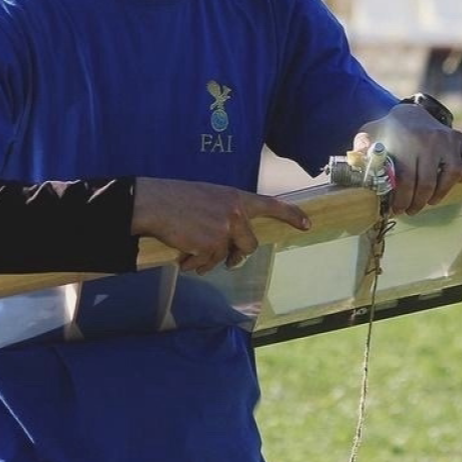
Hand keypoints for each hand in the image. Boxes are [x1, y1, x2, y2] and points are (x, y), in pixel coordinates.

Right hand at [130, 178, 310, 274]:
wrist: (154, 203)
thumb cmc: (176, 200)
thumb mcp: (209, 198)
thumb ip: (226, 214)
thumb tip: (232, 247)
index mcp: (235, 197)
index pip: (270, 204)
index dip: (290, 215)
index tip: (307, 223)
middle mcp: (235, 212)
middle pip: (249, 245)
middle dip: (236, 255)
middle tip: (228, 259)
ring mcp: (225, 228)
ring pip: (225, 257)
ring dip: (208, 259)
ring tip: (189, 246)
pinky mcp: (212, 244)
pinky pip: (207, 264)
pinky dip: (194, 263)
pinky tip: (182, 251)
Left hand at [356, 103, 461, 215]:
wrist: (408, 114)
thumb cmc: (388, 133)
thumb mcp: (370, 137)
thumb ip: (362, 147)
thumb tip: (357, 157)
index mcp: (406, 141)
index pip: (405, 180)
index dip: (401, 200)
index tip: (397, 210)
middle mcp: (430, 140)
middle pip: (427, 182)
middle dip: (418, 203)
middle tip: (411, 210)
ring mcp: (448, 139)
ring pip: (452, 174)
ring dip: (441, 193)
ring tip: (430, 200)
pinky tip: (460, 181)